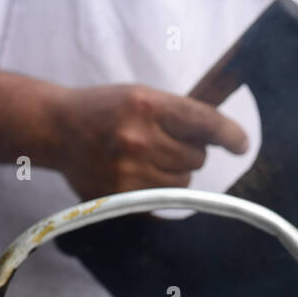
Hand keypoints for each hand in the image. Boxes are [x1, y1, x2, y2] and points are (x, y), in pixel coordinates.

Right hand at [51, 84, 248, 197]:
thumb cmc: (103, 109)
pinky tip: (138, 174)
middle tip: (164, 142)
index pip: (203, 123)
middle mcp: (140, 139)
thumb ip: (177, 113)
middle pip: (196, 158)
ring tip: (148, 158)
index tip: (241, 144)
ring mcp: (130, 171)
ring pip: (183, 182)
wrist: (56, 130)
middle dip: (189, 152)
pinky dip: (159, 190)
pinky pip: (163, 200)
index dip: (228, 135)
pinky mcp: (122, 196)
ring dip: (175, 173)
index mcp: (147, 106)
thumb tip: (219, 136)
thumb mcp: (140, 96)